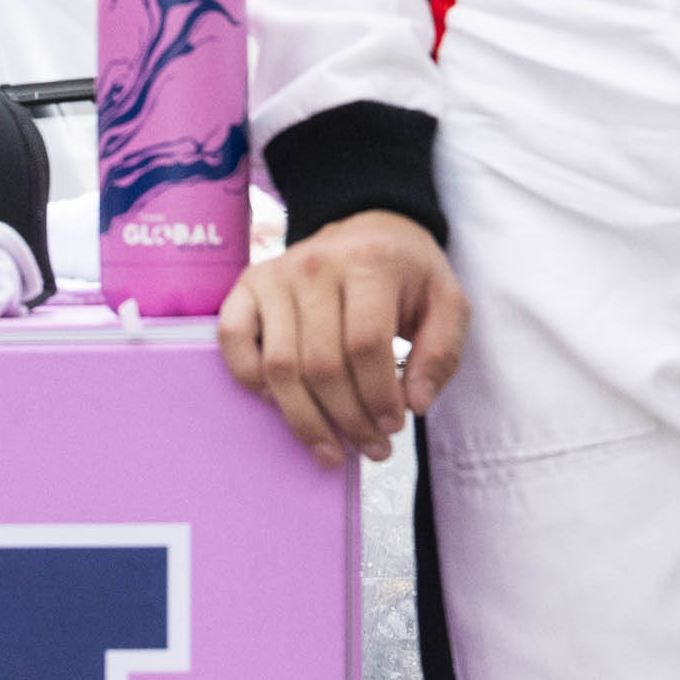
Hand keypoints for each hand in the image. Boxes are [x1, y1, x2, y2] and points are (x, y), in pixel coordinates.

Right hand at [218, 209, 469, 467]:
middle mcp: (315, 264)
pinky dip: (251, 380)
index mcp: (369, 262)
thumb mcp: (447, 303)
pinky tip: (281, 403)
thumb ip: (441, 352)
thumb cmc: (408, 275)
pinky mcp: (248, 285)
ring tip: (332, 449)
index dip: (379, 396)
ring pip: (279, 365)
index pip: (366, 344)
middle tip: (372, 448)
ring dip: (305, 419)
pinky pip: (232, 340)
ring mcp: (275, 274)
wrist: (369, 229)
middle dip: (348, 419)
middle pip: (322, 363)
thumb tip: (414, 403)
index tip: (395, 427)